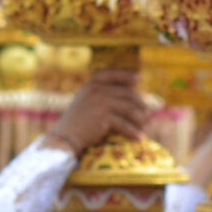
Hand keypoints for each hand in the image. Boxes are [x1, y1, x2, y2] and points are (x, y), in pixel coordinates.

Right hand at [40, 70, 154, 156]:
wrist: (65, 137)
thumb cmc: (76, 122)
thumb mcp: (85, 102)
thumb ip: (100, 95)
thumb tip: (126, 95)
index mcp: (90, 85)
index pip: (110, 74)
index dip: (125, 75)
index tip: (137, 79)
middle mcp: (96, 91)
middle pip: (126, 93)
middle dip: (139, 104)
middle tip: (147, 113)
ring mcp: (101, 103)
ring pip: (129, 109)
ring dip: (139, 119)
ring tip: (144, 126)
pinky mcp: (104, 117)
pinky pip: (124, 124)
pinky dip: (133, 132)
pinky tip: (139, 138)